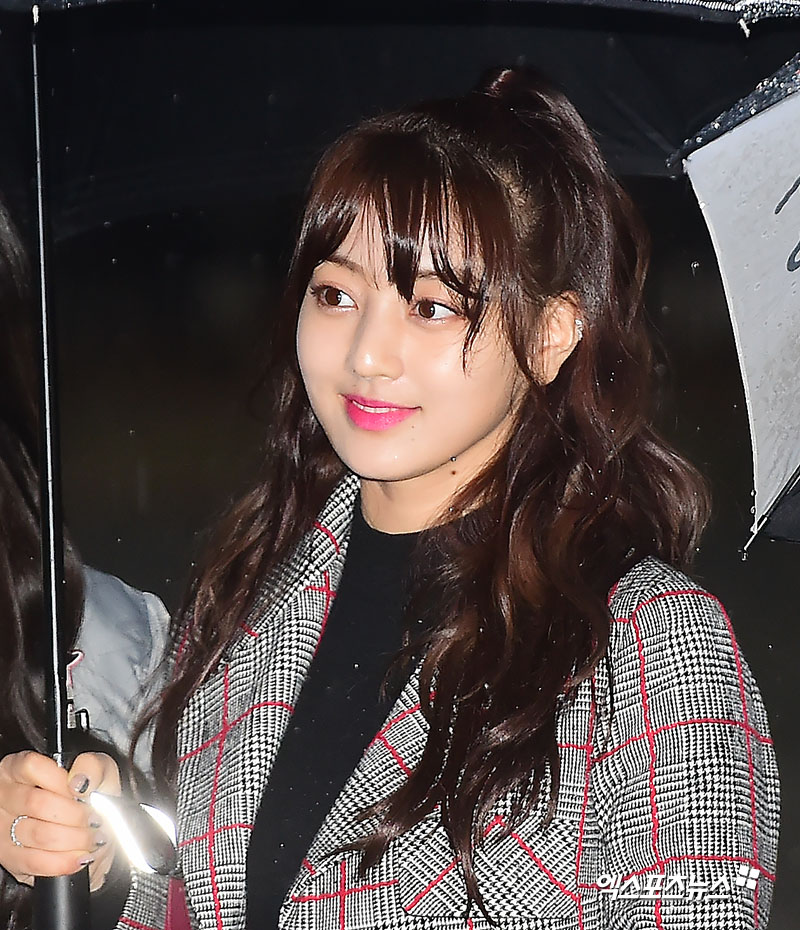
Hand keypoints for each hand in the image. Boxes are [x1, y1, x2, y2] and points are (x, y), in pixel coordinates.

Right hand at [0, 750, 121, 891]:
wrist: (88, 828)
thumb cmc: (88, 793)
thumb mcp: (97, 769)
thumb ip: (92, 766)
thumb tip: (79, 782)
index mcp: (19, 768)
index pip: (33, 768)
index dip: (61, 781)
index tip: (84, 793)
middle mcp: (5, 796)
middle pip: (37, 804)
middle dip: (75, 815)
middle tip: (95, 820)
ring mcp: (3, 828)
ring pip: (37, 834)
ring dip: (73, 839)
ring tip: (92, 837)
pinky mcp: (9, 858)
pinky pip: (34, 863)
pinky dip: (63, 862)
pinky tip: (80, 857)